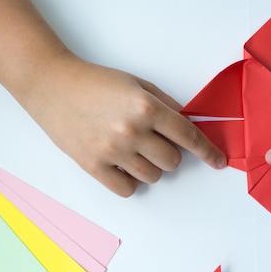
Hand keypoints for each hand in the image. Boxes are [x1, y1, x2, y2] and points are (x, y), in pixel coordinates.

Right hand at [23, 53, 226, 196]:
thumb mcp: (137, 84)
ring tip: (132, 149)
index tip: (219, 161)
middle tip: (153, 141)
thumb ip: (165, 105)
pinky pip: (128, 189)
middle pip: (173, 161)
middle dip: (169, 153)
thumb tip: (188, 124)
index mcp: (146, 107)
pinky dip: (131, 180)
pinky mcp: (93, 166)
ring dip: (150, 166)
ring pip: (153, 177)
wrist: (51, 84)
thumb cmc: (95, 82)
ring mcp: (112, 151)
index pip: (188, 136)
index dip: (208, 151)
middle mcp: (132, 131)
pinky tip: (121, 164)